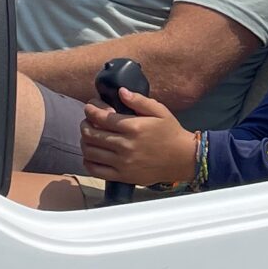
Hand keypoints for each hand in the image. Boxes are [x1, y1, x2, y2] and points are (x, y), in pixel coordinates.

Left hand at [78, 88, 197, 187]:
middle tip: (88, 120)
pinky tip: (91, 155)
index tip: (90, 107)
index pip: (101, 117)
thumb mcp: (160, 111)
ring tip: (89, 136)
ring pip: (90, 151)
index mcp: (133, 127)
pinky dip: (88, 161)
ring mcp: (122, 163)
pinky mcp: (122, 176)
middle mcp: (125, 145)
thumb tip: (120, 91)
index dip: (90, 110)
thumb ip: (139, 100)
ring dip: (84, 141)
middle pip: (91, 134)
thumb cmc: (171, 132)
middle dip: (85, 124)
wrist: (183, 159)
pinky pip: (96, 170)